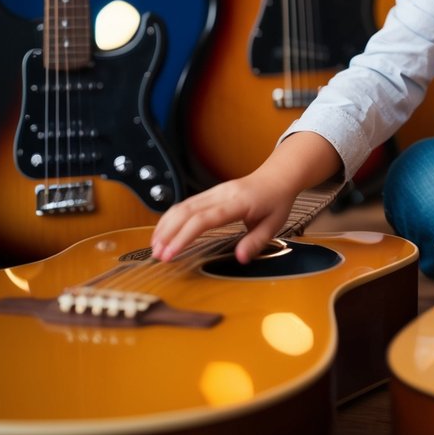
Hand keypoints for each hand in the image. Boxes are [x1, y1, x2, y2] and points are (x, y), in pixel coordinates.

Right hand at [150, 131, 341, 262]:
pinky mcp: (210, 193)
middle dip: (168, 233)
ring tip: (156, 247)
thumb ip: (256, 241)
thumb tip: (240, 258)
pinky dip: (172, 217)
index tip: (171, 253)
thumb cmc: (276, 201)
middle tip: (158, 255)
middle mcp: (222, 194)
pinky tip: (165, 231)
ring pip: (183, 205)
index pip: (204, 219)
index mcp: (238, 202)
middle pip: (187, 211)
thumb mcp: (274, 224)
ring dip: (166, 225)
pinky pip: (186, 203)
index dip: (184, 236)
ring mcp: (215, 191)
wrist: (277, 177)